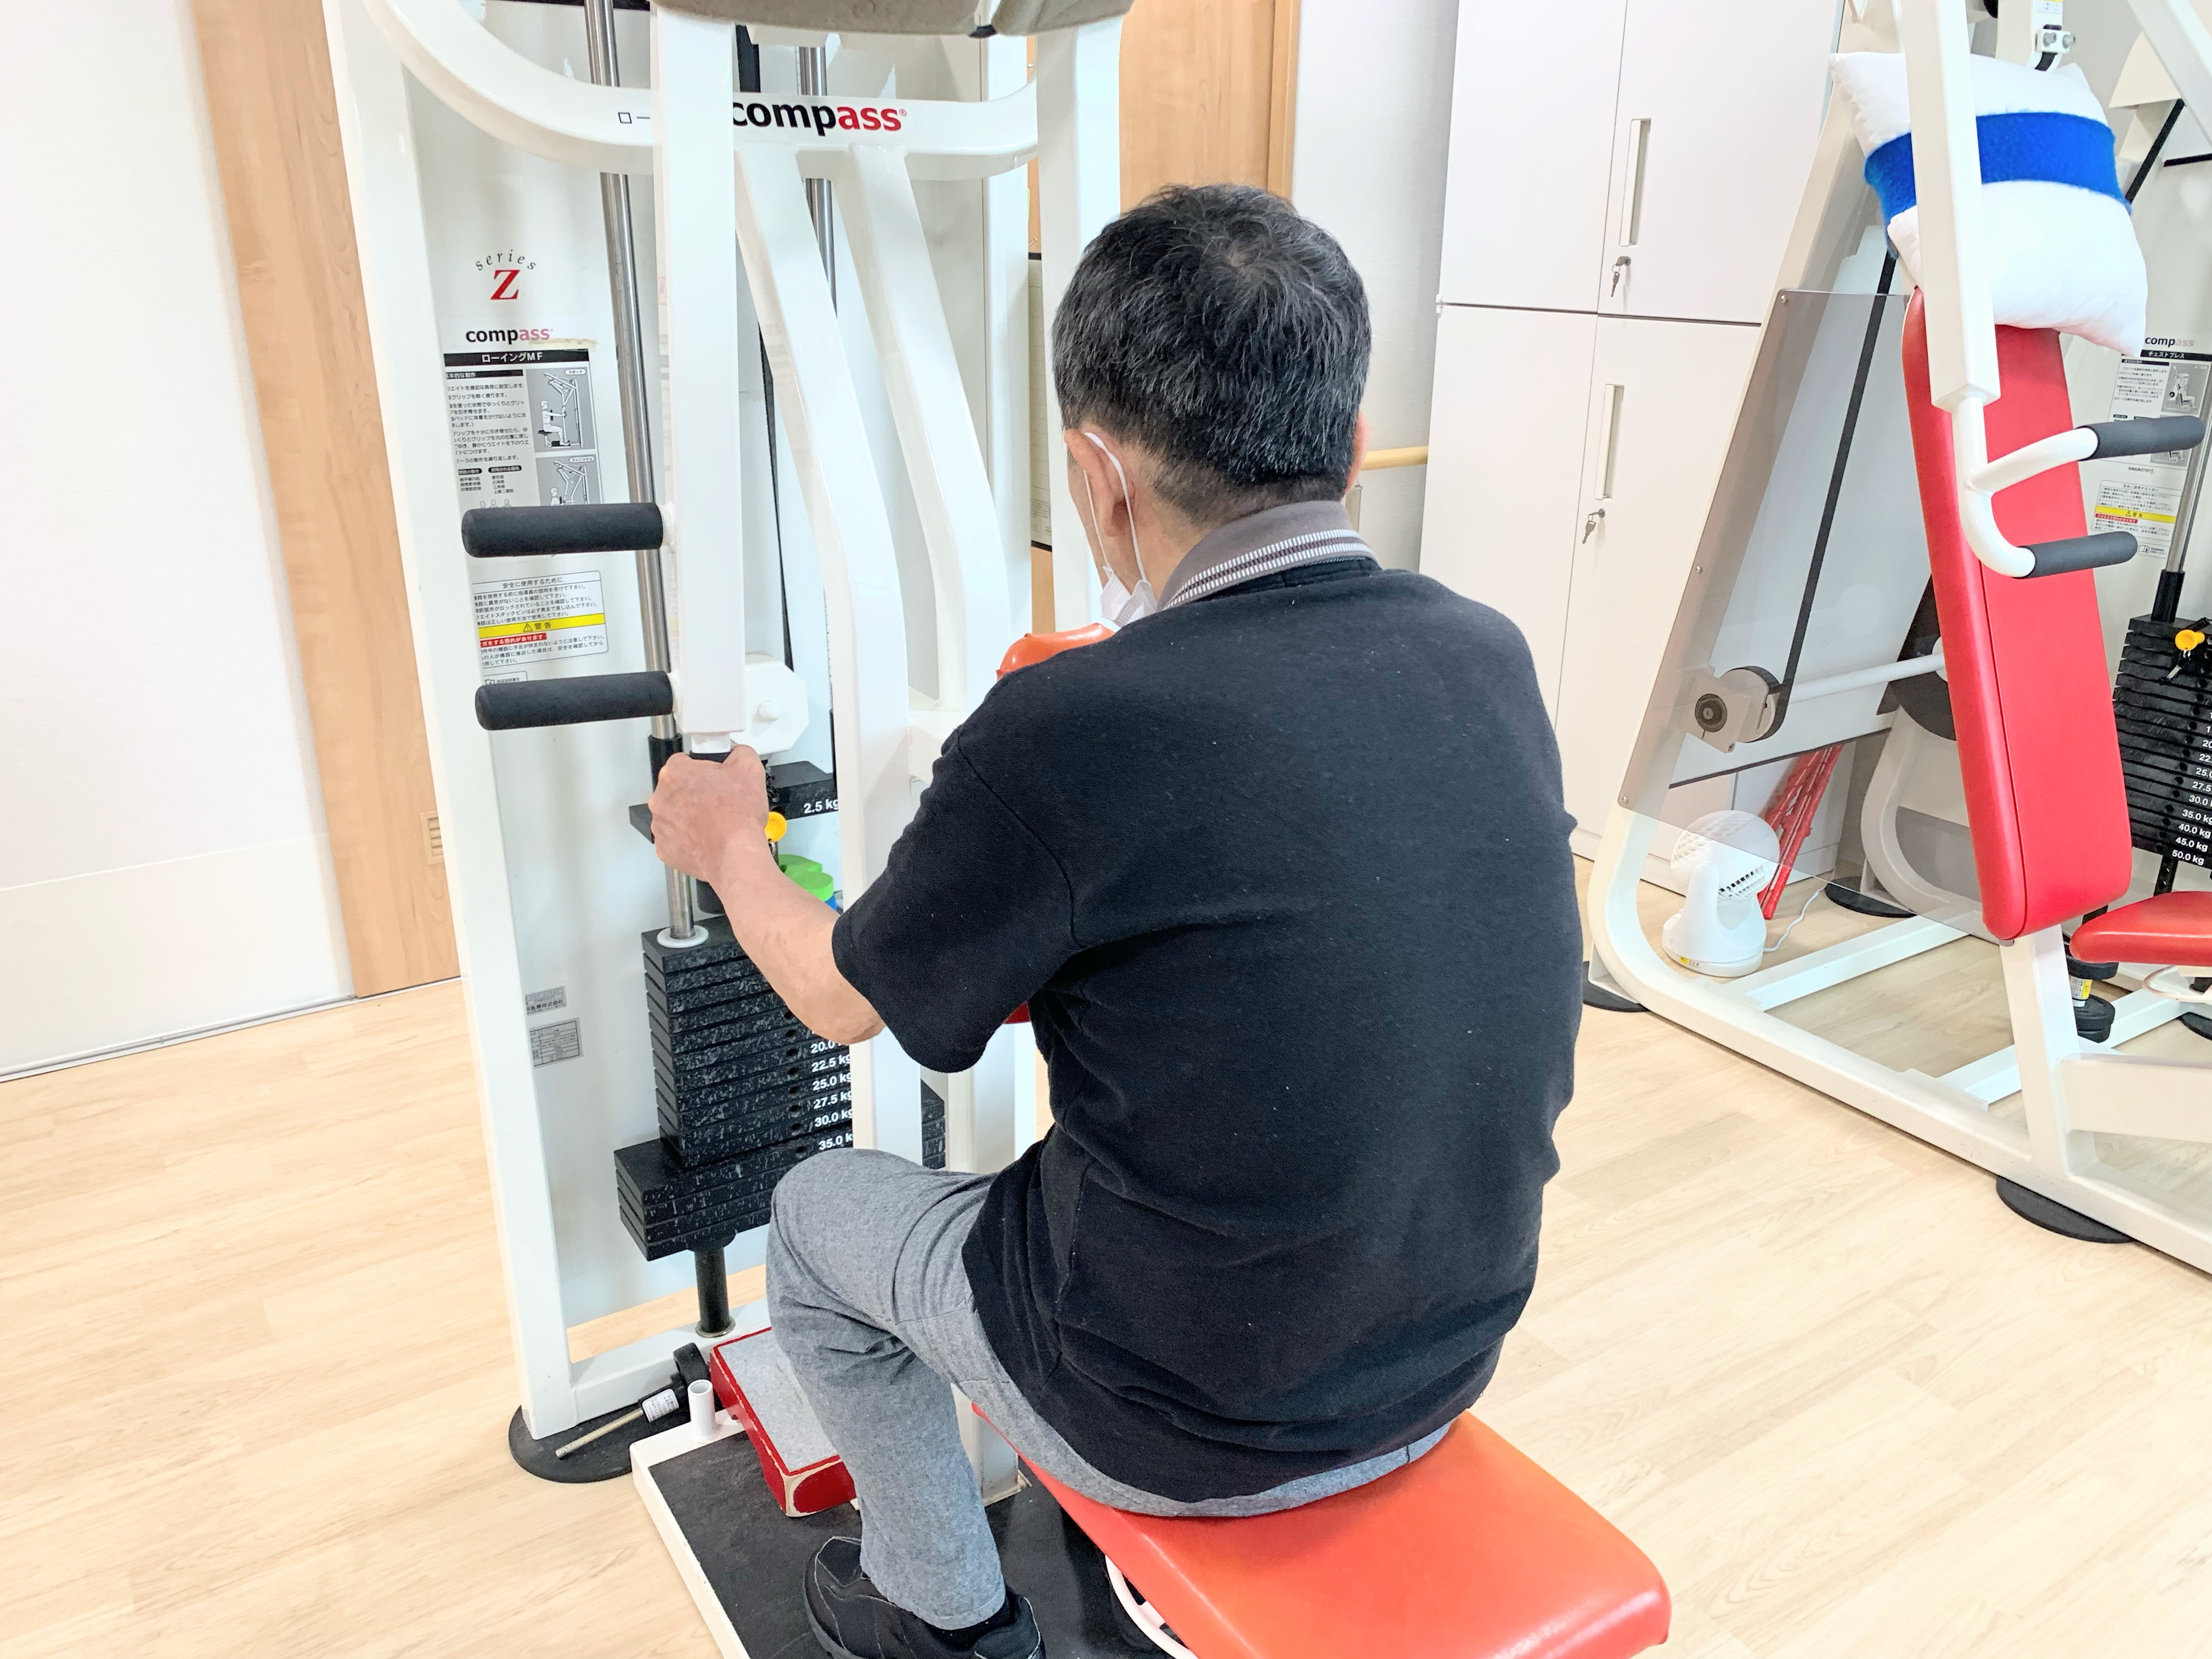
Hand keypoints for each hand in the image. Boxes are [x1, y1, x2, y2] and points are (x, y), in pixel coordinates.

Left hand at [648, 747, 771, 886]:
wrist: (735, 855)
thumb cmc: (737, 815)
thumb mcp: (749, 768)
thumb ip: (739, 753)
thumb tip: (737, 755)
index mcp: (674, 774)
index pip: (683, 762)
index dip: (702, 770)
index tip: (714, 779)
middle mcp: (660, 799)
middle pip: (676, 789)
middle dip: (694, 794)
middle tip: (718, 802)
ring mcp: (660, 826)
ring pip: (674, 815)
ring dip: (690, 817)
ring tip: (715, 823)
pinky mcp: (664, 849)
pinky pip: (675, 839)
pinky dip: (688, 839)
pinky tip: (707, 839)